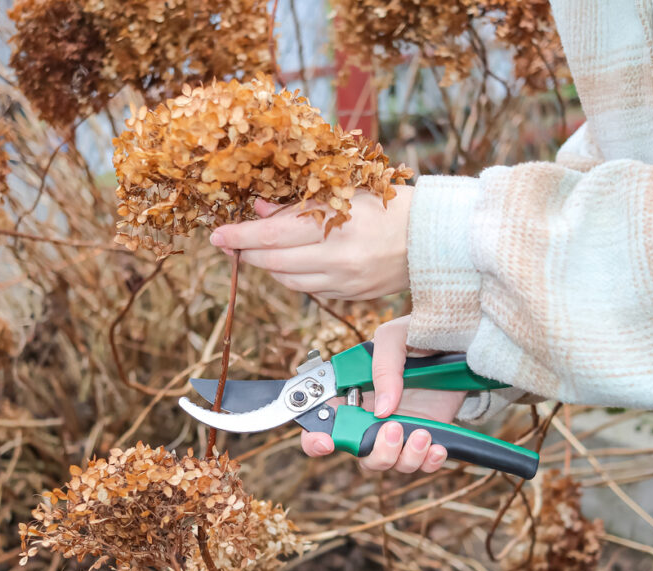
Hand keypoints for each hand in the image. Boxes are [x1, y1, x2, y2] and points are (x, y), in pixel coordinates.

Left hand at [209, 187, 413, 299]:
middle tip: (229, 242)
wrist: (435, 238)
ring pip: (288, 280)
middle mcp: (338, 260)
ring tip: (259, 249)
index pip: (272, 237)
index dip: (239, 236)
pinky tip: (291, 261)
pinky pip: (310, 290)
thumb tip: (259, 211)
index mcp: (337, 227)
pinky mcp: (352, 296)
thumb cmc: (392, 205)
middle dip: (246, 252)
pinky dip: (293, 276)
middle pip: (273, 263)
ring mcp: (345, 283)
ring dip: (267, 265)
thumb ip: (299, 204)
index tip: (217, 234)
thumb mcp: (346, 192)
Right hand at [302, 316, 467, 472]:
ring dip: (404, 457)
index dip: (314, 439)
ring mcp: (397, 429)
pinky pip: (421, 464)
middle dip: (374, 452)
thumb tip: (382, 410)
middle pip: (357, 453)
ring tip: (423, 434)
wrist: (459, 342)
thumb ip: (384, 368)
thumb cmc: (417, 334)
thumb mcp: (395, 338)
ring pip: (388, 463)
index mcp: (349, 392)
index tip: (327, 443)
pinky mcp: (424, 436)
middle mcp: (369, 416)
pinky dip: (428, 462)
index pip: (318, 423)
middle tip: (393, 428)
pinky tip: (437, 446)